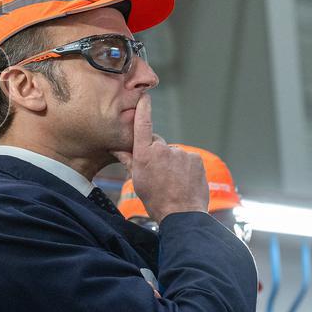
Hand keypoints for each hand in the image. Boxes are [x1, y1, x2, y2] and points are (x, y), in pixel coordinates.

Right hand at [112, 94, 208, 222]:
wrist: (181, 213)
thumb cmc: (155, 199)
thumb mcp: (136, 180)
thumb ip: (128, 160)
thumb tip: (116, 149)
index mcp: (144, 154)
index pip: (143, 125)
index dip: (144, 110)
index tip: (145, 97)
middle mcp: (162, 149)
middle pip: (158, 145)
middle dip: (157, 154)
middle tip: (158, 174)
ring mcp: (180, 153)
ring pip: (173, 154)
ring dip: (172, 163)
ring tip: (173, 182)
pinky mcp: (195, 159)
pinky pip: (187, 159)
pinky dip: (185, 167)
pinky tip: (183, 181)